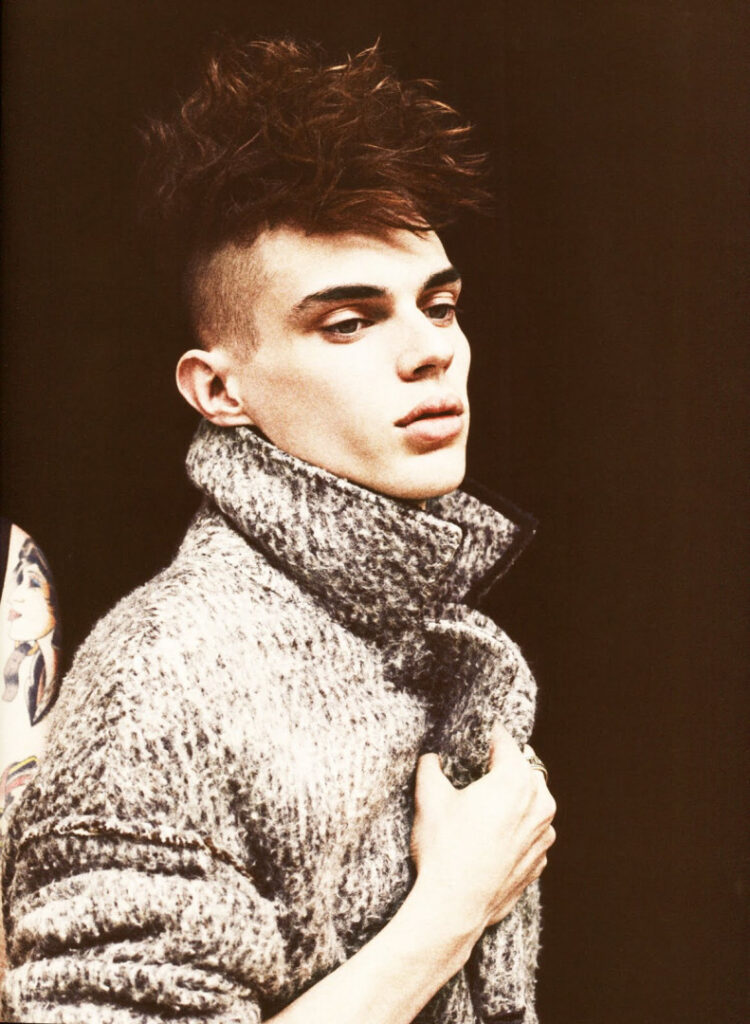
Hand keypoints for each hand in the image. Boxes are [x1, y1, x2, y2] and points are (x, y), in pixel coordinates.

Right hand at [410, 722, 555, 937]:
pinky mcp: (540, 861)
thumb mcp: (429, 798)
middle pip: (524, 769)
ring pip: (533, 801)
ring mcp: (544, 835)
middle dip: (503, 766)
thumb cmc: (444, 849)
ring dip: (514, 798)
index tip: (476, 731)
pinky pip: (531, 832)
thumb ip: (430, 766)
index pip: (505, 741)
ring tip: (483, 806)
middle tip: (476, 771)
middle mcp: (540, 804)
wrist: (453, 907)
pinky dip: (516, 828)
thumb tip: (432, 758)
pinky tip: (490, 837)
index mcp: (516, 780)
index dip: (487, 733)